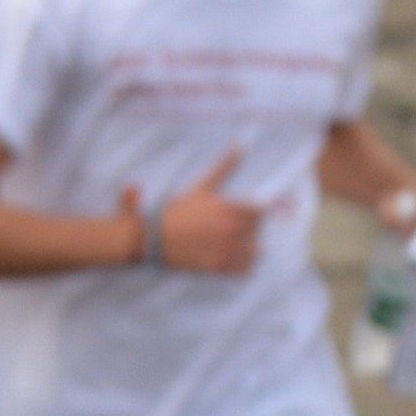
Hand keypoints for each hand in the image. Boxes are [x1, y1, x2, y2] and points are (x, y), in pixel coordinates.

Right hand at [151, 148, 260, 273]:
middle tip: (228, 227)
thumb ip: (225, 167)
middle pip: (259, 231)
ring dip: (248, 248)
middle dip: (248, 229)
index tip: (242, 213)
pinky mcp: (220, 268)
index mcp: (229, 207)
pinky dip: (243, 266)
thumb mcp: (203, 186)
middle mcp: (231, 229)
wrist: (154, 237)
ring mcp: (227, 249)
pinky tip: (229, 257)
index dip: (253, 212)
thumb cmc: (178, 209)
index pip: (262, 211)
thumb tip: (241, 144)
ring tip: (230, 243)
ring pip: (257, 252)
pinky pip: (247, 271)